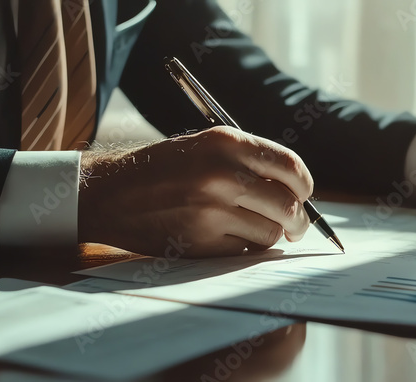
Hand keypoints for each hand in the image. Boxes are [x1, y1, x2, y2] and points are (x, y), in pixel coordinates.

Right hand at [77, 126, 313, 256]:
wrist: (110, 193)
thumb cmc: (165, 169)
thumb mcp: (206, 147)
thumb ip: (250, 162)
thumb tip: (298, 192)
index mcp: (226, 143)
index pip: (290, 166)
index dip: (304, 186)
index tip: (304, 195)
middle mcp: (222, 174)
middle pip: (288, 206)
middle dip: (297, 221)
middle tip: (294, 226)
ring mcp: (211, 210)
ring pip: (270, 233)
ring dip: (267, 235)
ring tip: (249, 227)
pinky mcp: (200, 241)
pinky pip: (245, 251)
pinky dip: (243, 248)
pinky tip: (225, 237)